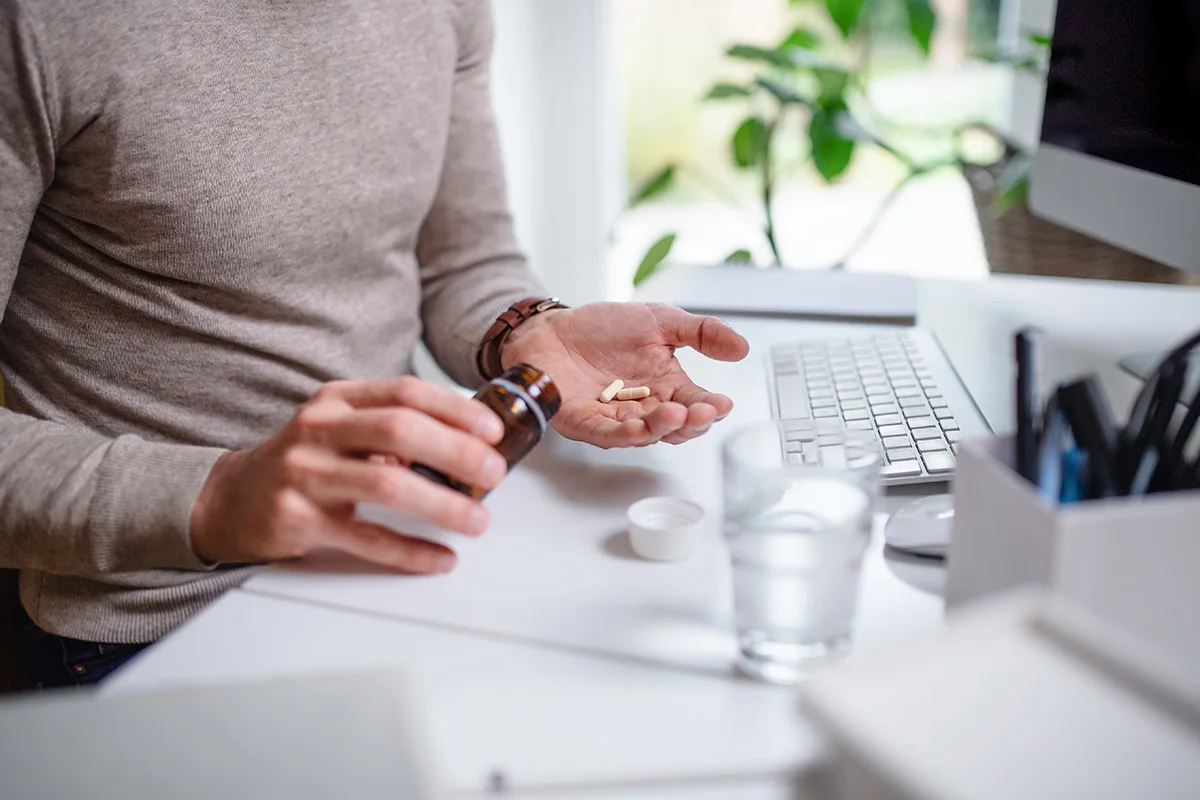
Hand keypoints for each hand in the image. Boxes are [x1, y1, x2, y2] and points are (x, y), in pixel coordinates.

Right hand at [189, 378, 507, 572]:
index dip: (455, 409)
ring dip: (442, 504)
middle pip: (400, 431)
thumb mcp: (340, 429)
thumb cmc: (302, 463)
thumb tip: (465, 446)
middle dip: (456, 451)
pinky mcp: (298, 521)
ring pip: (387, 483)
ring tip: (477, 521)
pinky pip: (366, 538)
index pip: (405, 393)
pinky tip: (439, 558)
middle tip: (494, 473)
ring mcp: (305, 475)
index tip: (493, 429)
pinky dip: (410, 551)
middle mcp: (319, 431)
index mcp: (337, 401)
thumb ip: (392, 429)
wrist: (230, 500)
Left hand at [501, 302, 749, 447]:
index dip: (711, 407)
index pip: (695, 404)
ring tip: (677, 413)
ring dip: (663, 427)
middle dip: (692, 421)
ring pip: (645, 433)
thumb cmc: (602, 329)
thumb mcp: (661, 320)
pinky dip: (625, 434)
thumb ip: (702, 332)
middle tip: (703, 410)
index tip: (723, 403)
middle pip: (675, 427)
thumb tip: (742, 347)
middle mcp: (644, 408)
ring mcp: (614, 419)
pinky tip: (640, 427)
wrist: (552, 329)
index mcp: (666, 386)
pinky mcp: (585, 423)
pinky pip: (607, 435)